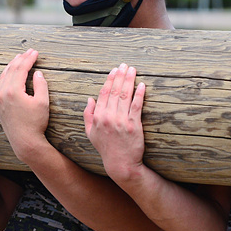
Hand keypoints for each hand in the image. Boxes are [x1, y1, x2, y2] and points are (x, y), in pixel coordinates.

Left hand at [0, 49, 49, 159]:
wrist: (25, 142)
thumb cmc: (35, 123)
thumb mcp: (43, 102)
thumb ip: (41, 84)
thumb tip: (37, 73)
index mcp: (13, 90)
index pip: (21, 68)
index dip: (29, 58)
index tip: (35, 52)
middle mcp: (2, 93)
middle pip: (11, 70)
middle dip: (20, 59)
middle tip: (29, 52)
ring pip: (3, 76)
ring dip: (11, 66)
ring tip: (19, 59)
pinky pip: (0, 85)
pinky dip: (5, 76)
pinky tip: (10, 74)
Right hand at [84, 63, 145, 181]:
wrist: (120, 164)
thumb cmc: (106, 148)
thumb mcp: (91, 133)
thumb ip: (88, 115)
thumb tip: (90, 99)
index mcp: (98, 117)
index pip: (103, 94)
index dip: (109, 80)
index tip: (114, 70)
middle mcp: (109, 117)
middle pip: (115, 91)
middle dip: (120, 76)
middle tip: (125, 65)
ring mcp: (121, 121)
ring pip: (125, 96)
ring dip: (129, 80)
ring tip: (132, 70)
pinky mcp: (134, 125)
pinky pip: (137, 106)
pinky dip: (139, 94)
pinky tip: (142, 85)